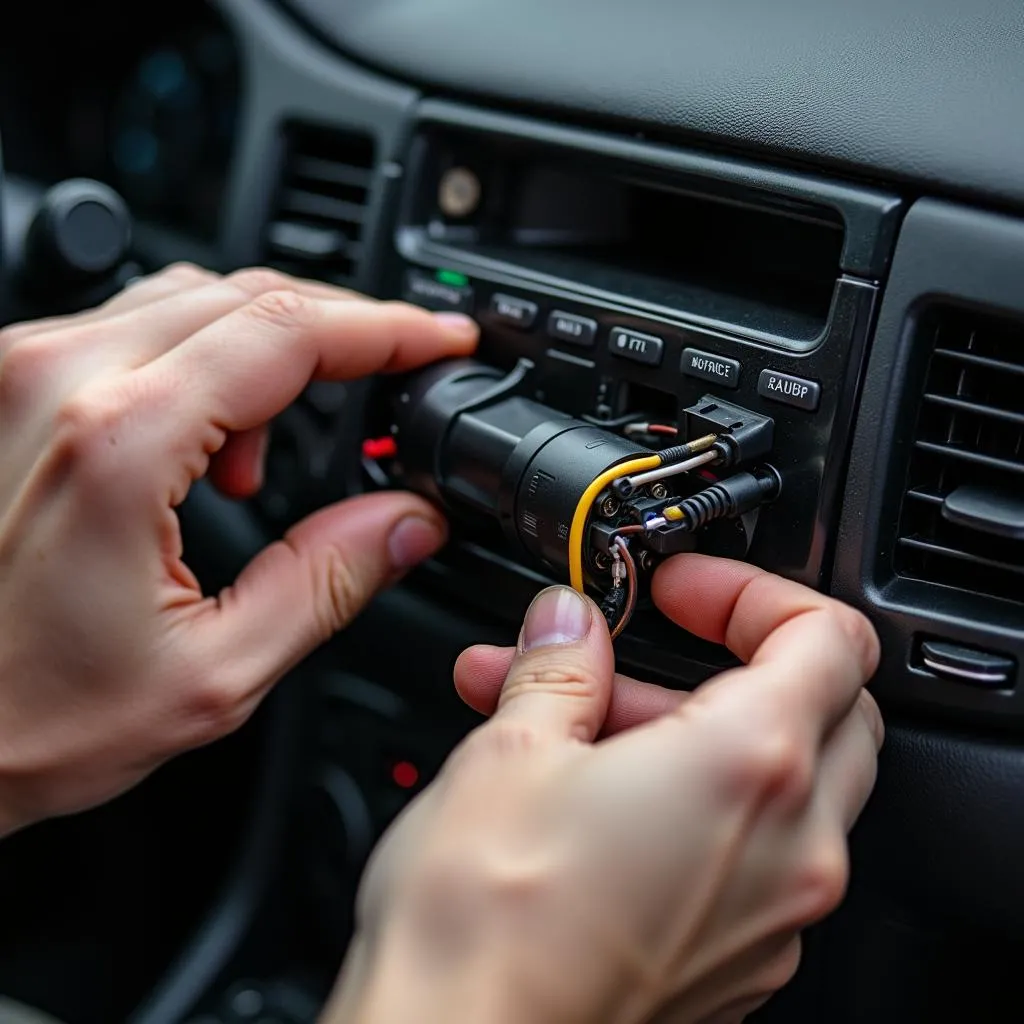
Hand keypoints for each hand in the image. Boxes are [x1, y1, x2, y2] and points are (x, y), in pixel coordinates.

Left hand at [0, 264, 477, 836]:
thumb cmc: (26, 715)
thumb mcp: (214, 672)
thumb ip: (330, 580)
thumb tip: (409, 521)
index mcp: (118, 442)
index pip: (292, 332)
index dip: (388, 329)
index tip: (441, 339)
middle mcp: (58, 378)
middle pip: (248, 296)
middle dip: (342, 334)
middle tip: (394, 384)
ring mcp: (22, 370)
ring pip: (193, 301)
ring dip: (269, 356)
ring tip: (272, 464)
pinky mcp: (9, 385)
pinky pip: (138, 328)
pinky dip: (205, 365)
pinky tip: (211, 448)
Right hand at [325, 556, 881, 1023]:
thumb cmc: (484, 928)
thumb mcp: (509, 749)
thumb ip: (557, 665)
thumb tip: (567, 623)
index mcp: (747, 767)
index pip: (826, 636)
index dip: (752, 592)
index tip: (679, 592)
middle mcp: (788, 849)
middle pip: (821, 705)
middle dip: (722, 658)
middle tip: (628, 650)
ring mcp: (772, 916)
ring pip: (777, 779)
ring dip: (682, 727)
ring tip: (562, 719)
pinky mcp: (736, 959)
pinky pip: (746, 849)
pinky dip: (686, 799)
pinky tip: (586, 792)